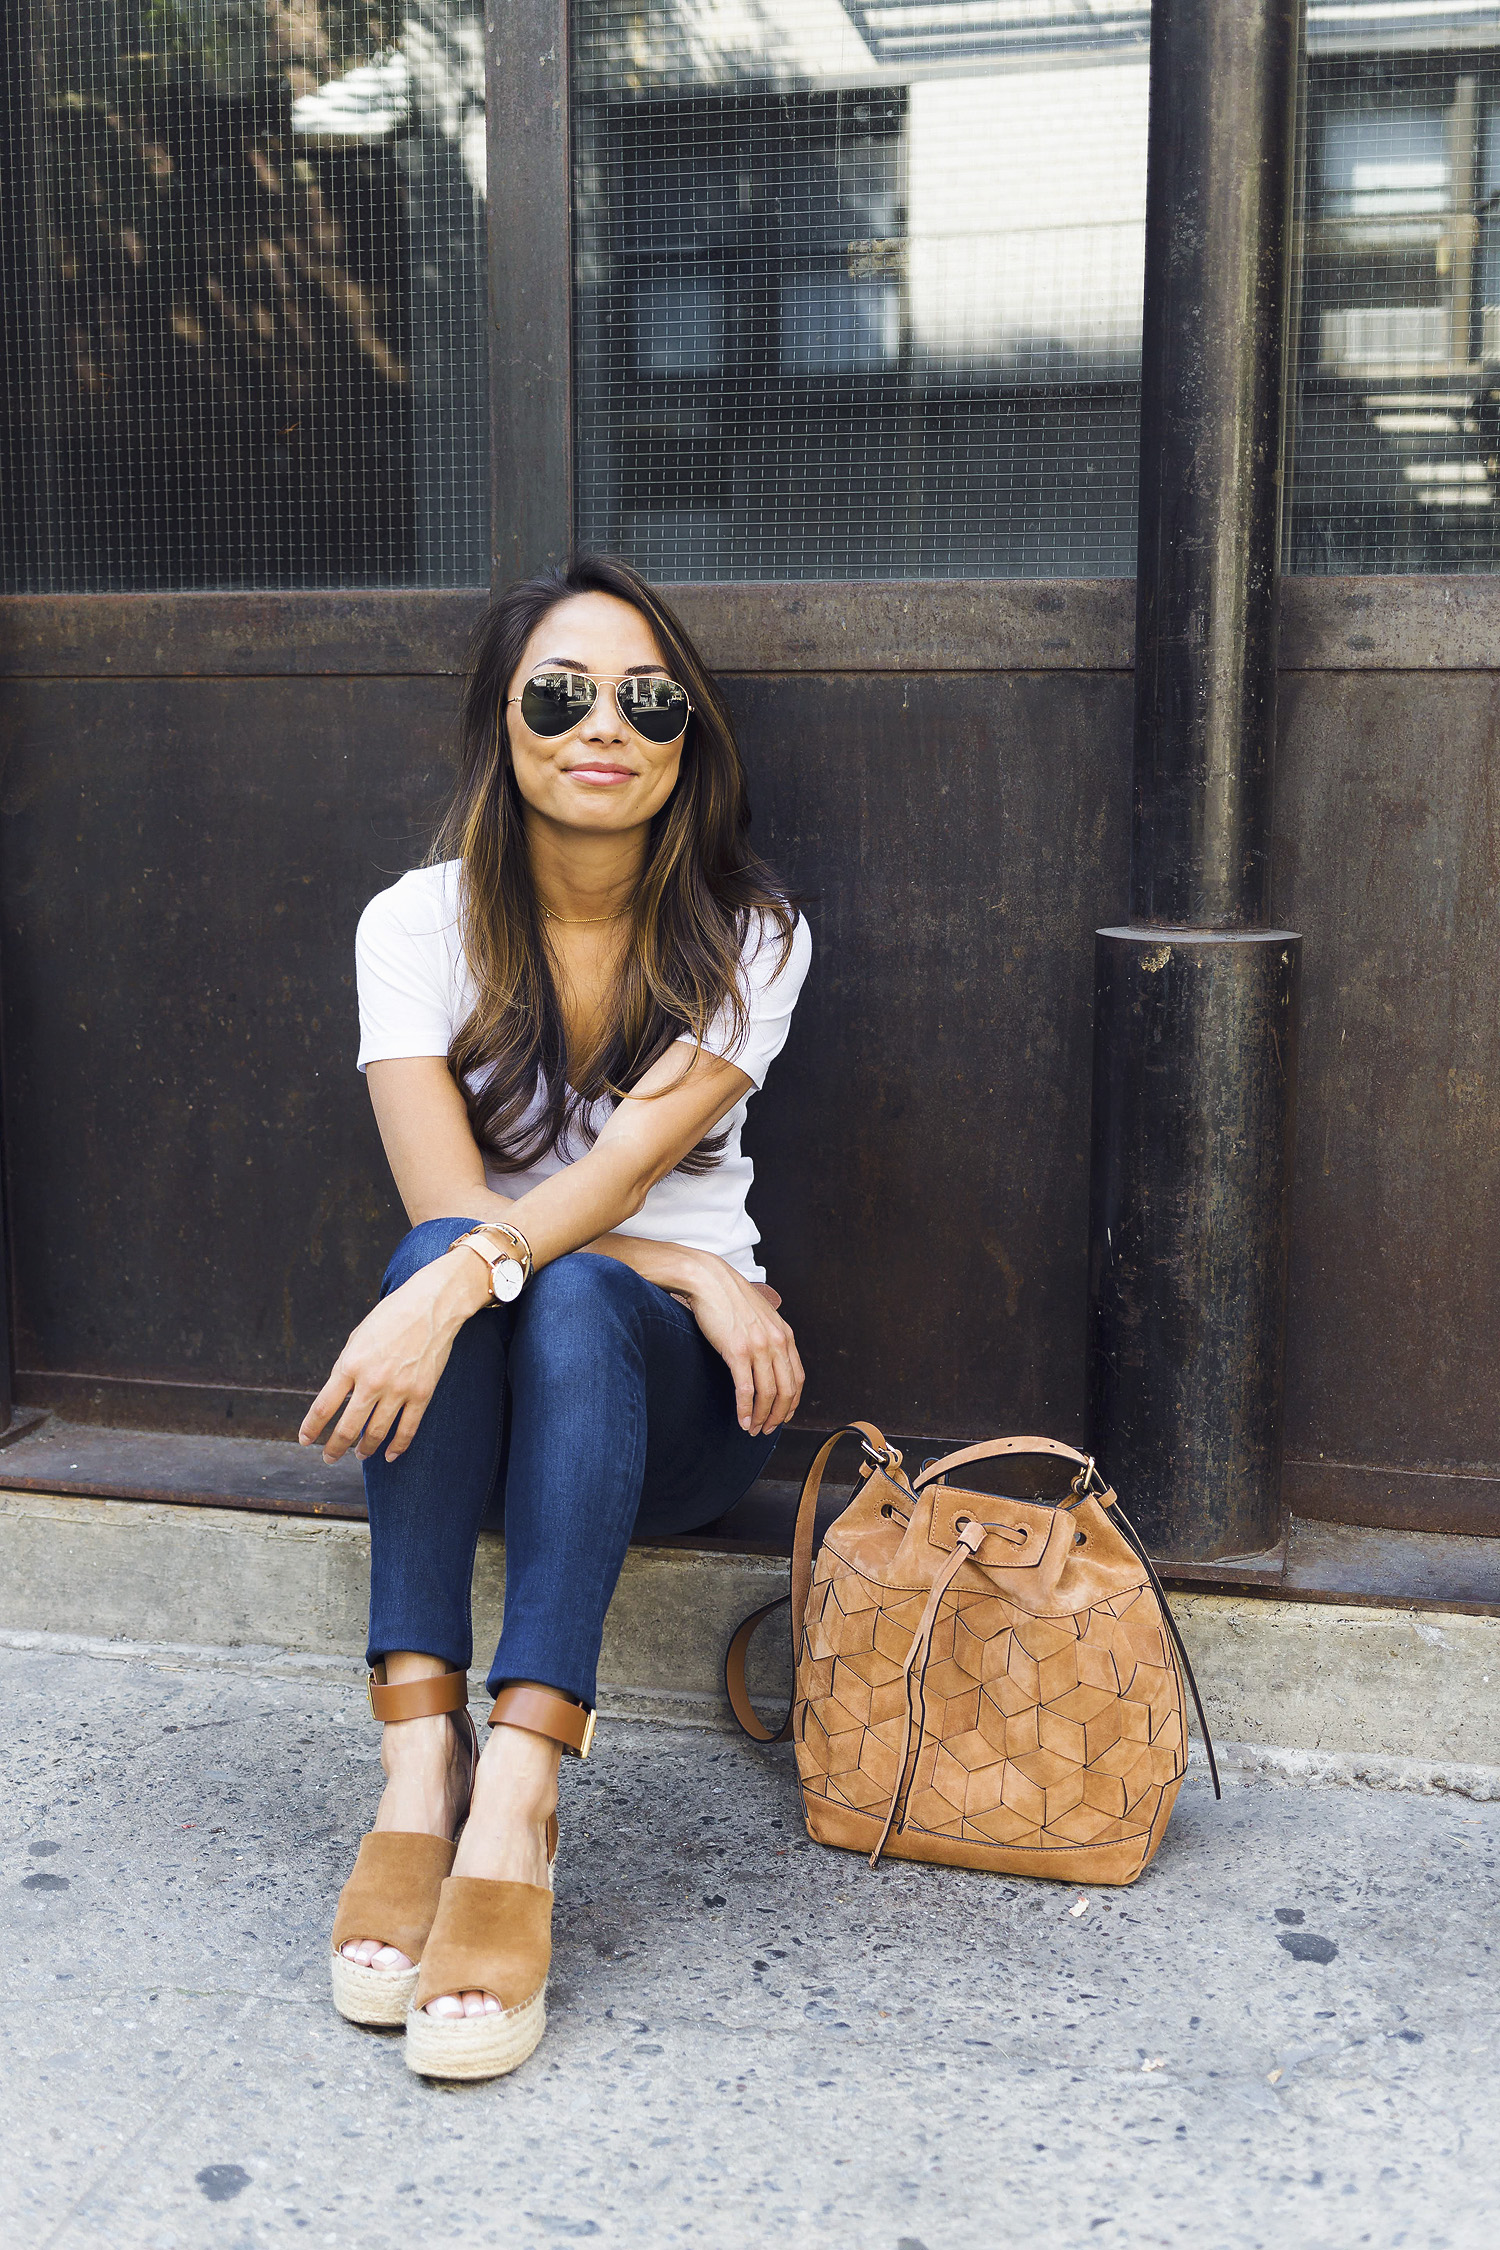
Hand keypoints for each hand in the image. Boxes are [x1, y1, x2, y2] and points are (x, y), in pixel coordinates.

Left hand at [299, 1249, 488, 1464]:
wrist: (431, 1305)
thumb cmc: (391, 1317)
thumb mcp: (357, 1338)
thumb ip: (346, 1368)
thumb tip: (340, 1398)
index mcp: (350, 1364)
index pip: (323, 1407)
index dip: (311, 1428)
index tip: (305, 1440)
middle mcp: (372, 1381)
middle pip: (347, 1427)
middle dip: (334, 1448)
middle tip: (328, 1458)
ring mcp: (399, 1390)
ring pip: (376, 1433)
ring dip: (364, 1449)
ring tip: (359, 1455)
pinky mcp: (422, 1393)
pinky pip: (407, 1429)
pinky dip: (397, 1446)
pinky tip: (389, 1455)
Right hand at [678, 1256, 803, 1436]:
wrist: (709, 1281)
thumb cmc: (730, 1298)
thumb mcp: (761, 1316)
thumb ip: (770, 1337)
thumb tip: (768, 1360)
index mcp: (784, 1335)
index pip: (797, 1378)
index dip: (792, 1403)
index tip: (782, 1416)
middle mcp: (776, 1342)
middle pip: (786, 1390)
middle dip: (778, 1416)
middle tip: (768, 1429)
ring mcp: (758, 1347)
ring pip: (768, 1393)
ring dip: (762, 1417)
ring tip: (753, 1429)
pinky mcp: (737, 1351)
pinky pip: (746, 1389)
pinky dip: (745, 1409)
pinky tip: (742, 1420)